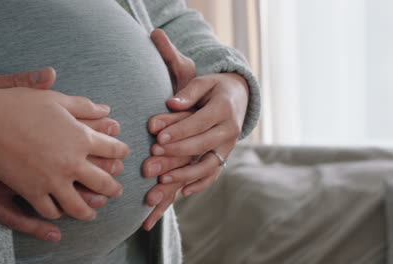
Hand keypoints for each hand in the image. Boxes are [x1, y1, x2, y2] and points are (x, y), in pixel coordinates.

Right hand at [0, 69, 129, 221]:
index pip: (113, 149)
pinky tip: (60, 211)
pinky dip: (57, 213)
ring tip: (92, 212)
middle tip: (117, 190)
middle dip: (114, 188)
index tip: (122, 155)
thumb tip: (106, 110)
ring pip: (79, 205)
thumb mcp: (58, 99)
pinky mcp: (32, 192)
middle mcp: (72, 163)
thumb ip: (85, 106)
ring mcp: (53, 180)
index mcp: (82, 138)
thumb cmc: (22, 106)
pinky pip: (50, 210)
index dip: (122, 152)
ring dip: (90, 211)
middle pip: (104, 182)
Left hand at [142, 29, 248, 229]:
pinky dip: (200, 184)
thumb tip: (171, 103)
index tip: (158, 138)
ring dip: (186, 174)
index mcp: (224, 109)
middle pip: (202, 145)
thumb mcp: (204, 82)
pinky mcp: (224, 157)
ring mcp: (228, 147)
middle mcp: (229, 130)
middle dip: (176, 152)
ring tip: (163, 180)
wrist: (239, 97)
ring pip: (208, 165)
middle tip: (153, 157)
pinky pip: (214, 175)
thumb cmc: (214, 88)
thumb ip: (188, 93)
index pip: (199, 122)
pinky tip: (182, 192)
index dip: (179, 131)